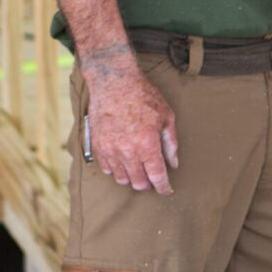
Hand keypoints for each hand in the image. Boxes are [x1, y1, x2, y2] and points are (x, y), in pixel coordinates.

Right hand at [83, 58, 177, 193]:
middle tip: (154, 181)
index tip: (166, 190)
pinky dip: (117, 170)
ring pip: (121, 178)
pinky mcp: (98, 146)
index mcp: (147, 144)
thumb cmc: (143, 96)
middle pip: (139, 182)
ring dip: (132, 178)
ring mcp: (110, 149)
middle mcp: (127, 150)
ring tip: (139, 171)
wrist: (114, 81)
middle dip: (148, 185)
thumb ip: (170, 143)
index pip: (156, 176)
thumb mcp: (166, 116)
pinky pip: (107, 169)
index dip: (163, 187)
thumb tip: (173, 163)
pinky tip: (124, 162)